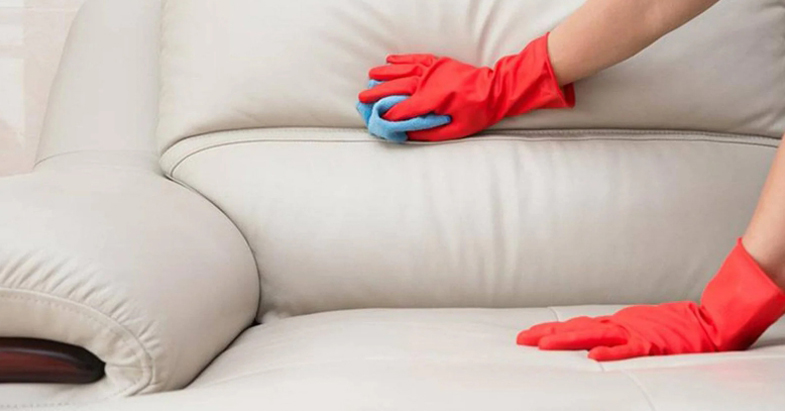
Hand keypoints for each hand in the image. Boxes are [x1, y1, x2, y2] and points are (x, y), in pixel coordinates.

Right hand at [358, 34, 573, 141]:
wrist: (497, 90)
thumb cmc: (477, 113)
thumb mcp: (455, 131)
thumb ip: (429, 133)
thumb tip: (407, 134)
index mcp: (432, 99)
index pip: (404, 108)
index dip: (389, 115)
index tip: (377, 120)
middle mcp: (429, 81)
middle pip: (397, 87)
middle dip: (378, 93)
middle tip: (362, 97)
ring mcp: (433, 69)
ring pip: (403, 70)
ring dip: (386, 73)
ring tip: (370, 76)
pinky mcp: (438, 62)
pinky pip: (416, 58)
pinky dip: (402, 59)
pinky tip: (390, 60)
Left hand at [517, 239, 784, 360]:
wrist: (708, 323)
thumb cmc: (673, 327)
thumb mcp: (636, 326)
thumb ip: (615, 331)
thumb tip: (590, 340)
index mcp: (615, 323)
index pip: (576, 325)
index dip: (551, 329)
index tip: (528, 334)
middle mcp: (619, 325)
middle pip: (576, 329)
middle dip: (547, 334)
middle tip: (521, 340)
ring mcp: (634, 333)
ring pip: (594, 337)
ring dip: (567, 341)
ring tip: (543, 345)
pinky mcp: (652, 344)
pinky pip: (629, 351)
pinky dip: (610, 354)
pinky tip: (592, 359)